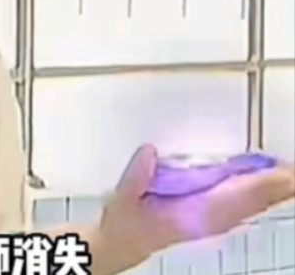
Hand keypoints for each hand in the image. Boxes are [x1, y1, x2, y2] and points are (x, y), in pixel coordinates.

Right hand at [94, 145, 294, 273]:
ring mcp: (209, 223)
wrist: (121, 245)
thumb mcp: (122, 198)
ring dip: (270, 193)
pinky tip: (262, 191)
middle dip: (274, 187)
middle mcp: (205, 221)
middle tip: (293, 171)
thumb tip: (150, 152)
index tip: (281, 170)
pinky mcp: (207, 221)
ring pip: (249, 208)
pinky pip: (241, 210)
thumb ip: (136, 176)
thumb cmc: (123, 223)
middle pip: (249, 203)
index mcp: (189, 215)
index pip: (234, 197)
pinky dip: (256, 199)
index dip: (260, 184)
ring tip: (287, 176)